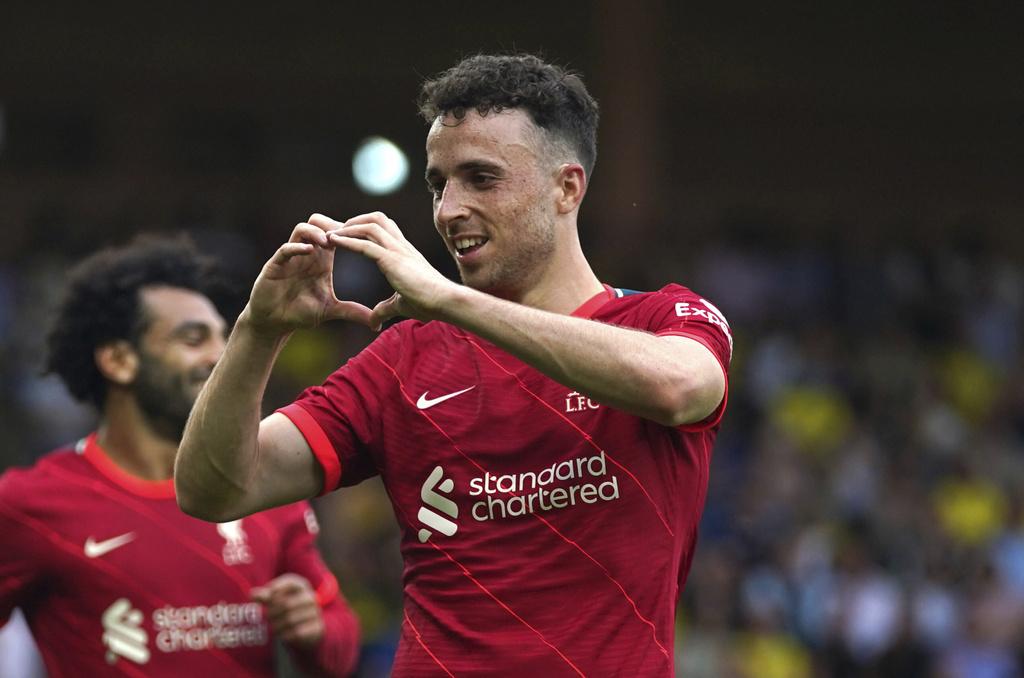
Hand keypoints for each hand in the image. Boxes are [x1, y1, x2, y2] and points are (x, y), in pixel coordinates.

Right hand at [244, 217, 373, 334]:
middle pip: (319, 223)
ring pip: (302, 229)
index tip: (362, 239)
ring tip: (328, 242)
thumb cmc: (299, 312)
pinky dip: (297, 247)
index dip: (349, 233)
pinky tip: (309, 251)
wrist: (273, 323)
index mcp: (322, 259)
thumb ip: (352, 311)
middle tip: (345, 237)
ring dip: (316, 232)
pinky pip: (285, 249)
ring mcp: (290, 257)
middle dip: (332, 226)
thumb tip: (377, 323)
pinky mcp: (275, 265)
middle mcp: (306, 253)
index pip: (336, 234)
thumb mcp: (330, 310)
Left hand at [251, 573, 324, 647]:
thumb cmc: (286, 609)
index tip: (268, 598)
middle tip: (267, 618)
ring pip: (291, 620)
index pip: (289, 582)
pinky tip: (282, 635)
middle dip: (273, 613)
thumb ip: (264, 596)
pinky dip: (286, 635)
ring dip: (278, 626)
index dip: (276, 589)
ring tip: (274, 628)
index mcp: (301, 585)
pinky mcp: (317, 626)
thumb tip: (252, 595)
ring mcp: (315, 611)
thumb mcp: (275, 600)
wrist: (306, 628)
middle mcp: (310, 597)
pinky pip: (298, 632)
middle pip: (286, 604)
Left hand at [314, 212, 458, 328]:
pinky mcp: (392, 260)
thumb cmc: (430, 303)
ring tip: (331, 235)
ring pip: (370, 226)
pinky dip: (347, 240)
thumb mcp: (401, 305)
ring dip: (348, 228)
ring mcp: (397, 250)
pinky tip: (333, 242)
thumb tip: (373, 322)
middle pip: (377, 219)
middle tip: (337, 231)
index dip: (365, 229)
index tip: (348, 235)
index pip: (384, 230)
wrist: (445, 301)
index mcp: (405, 253)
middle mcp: (401, 246)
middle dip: (355, 221)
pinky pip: (365, 244)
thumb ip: (385, 310)